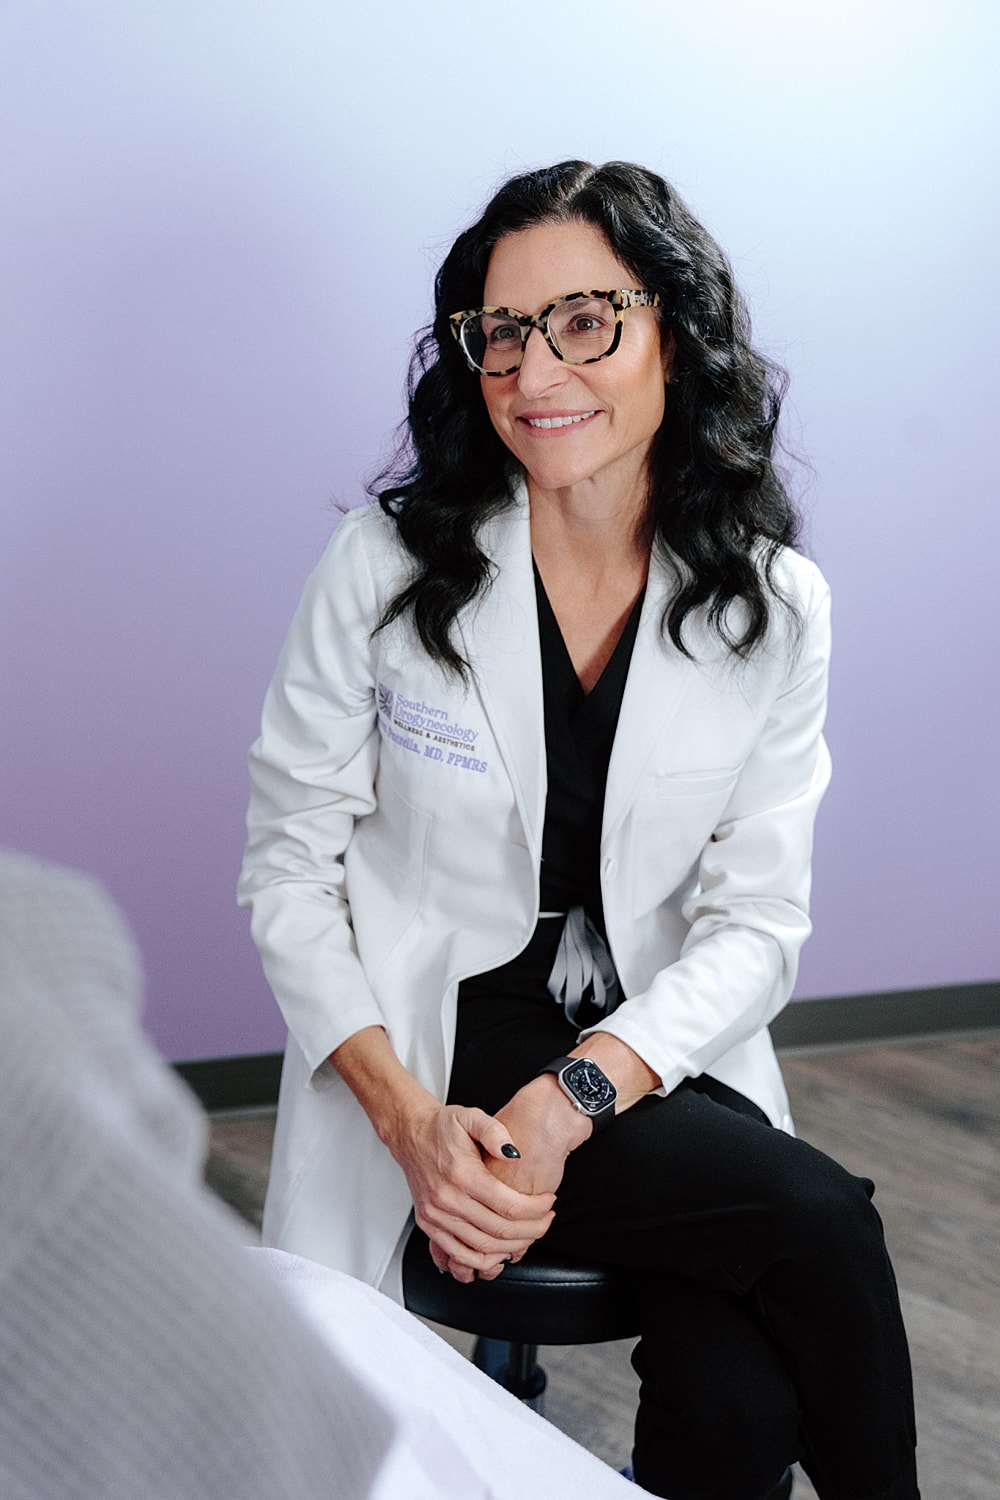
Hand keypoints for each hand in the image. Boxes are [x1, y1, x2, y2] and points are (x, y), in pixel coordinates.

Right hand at [391, 1100, 555, 1283]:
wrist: (410, 1134)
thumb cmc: (442, 1127)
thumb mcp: (471, 1116)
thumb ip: (495, 1132)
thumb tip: (514, 1153)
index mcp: (462, 1174)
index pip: (509, 1205)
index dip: (536, 1208)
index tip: (548, 1201)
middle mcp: (447, 1199)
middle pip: (500, 1231)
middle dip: (532, 1229)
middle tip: (546, 1219)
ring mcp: (436, 1216)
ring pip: (483, 1248)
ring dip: (513, 1247)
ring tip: (530, 1234)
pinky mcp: (430, 1226)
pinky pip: (459, 1255)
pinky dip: (484, 1260)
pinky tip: (501, 1250)